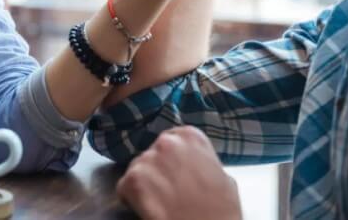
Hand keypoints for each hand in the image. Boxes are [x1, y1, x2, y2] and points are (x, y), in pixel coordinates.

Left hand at [117, 127, 241, 219]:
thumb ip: (202, 161)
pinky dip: (132, 200)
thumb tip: (194, 163)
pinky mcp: (133, 180)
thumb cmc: (221, 211)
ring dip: (144, 185)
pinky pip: (124, 188)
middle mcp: (166, 142)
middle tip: (168, 192)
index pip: (171, 140)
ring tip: (160, 203)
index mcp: (190, 136)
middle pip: (151, 154)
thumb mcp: (222, 177)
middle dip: (156, 171)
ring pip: (137, 170)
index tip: (177, 175)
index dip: (172, 160)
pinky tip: (149, 209)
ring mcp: (148, 159)